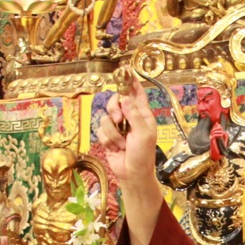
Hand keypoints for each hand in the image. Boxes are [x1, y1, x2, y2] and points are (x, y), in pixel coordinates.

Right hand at [97, 67, 157, 189]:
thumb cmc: (143, 156)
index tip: (125, 70)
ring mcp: (117, 126)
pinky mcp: (107, 136)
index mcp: (143, 114)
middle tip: (119, 119)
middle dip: (114, 109)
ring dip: (113, 133)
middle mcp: (129, 117)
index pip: (136, 93)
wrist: (132, 174)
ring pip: (106, 116)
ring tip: (122, 143)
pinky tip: (115, 148)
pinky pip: (100, 129)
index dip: (130, 81)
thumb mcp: (144, 134)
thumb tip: (125, 98)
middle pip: (115, 100)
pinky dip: (107, 140)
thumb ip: (135, 115)